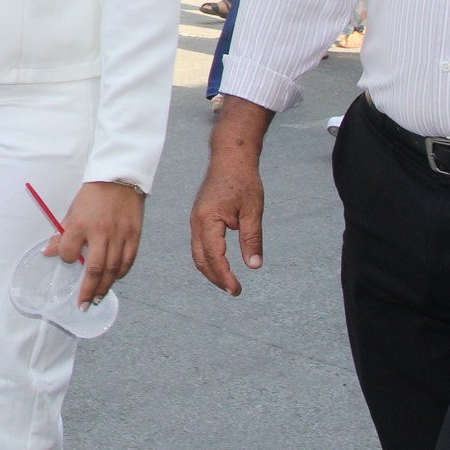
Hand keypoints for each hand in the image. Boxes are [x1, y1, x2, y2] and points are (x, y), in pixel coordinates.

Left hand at [46, 181, 144, 307]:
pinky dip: (121, 273)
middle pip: (94, 269)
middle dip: (87, 290)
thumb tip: (48, 252)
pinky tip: (114, 280)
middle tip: (83, 305)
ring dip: (104, 287)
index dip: (66, 258)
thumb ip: (63, 233)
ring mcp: (119, 235)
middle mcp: (100, 232)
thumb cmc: (93, 195)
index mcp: (81, 224)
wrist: (119, 178)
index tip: (67, 260)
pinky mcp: (134, 235)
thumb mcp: (73, 211)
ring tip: (97, 299)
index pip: (69, 251)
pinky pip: (128, 260)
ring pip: (113, 269)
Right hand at [189, 96, 273, 295]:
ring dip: (211, 270)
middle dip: (216, 278)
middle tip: (235, 291)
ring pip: (198, 253)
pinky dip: (208, 258)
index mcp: (208, 220)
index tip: (237, 290)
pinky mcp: (200, 218)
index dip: (224, 276)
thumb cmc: (242, 181)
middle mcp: (197, 222)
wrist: (230, 158)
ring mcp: (196, 220)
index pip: (214, 256)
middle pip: (200, 259)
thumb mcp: (252, 211)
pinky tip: (222, 264)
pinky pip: (199, 244)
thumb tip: (254, 265)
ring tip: (229, 282)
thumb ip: (252, 239)